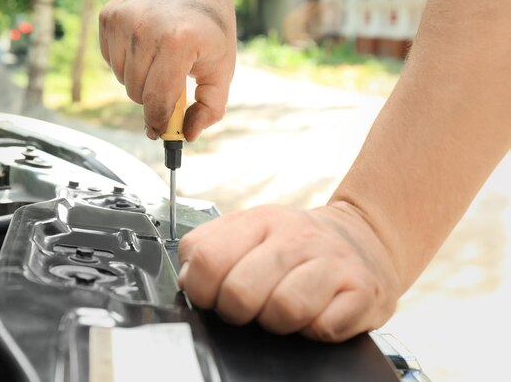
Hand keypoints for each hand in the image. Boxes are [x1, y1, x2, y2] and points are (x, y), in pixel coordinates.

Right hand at [98, 0, 236, 141]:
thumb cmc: (210, 21)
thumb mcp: (222, 66)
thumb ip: (211, 107)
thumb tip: (189, 135)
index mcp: (178, 41)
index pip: (158, 100)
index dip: (159, 123)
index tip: (160, 131)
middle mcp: (146, 28)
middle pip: (137, 94)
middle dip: (155, 97)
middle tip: (172, 82)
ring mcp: (123, 21)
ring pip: (123, 80)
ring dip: (141, 80)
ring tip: (161, 59)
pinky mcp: (108, 17)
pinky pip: (111, 62)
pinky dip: (127, 64)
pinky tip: (146, 46)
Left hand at [178, 202, 402, 341]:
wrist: (364, 238)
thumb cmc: (297, 244)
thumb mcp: (251, 232)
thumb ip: (211, 248)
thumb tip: (187, 279)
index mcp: (259, 221)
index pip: (206, 258)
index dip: (201, 290)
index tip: (213, 295)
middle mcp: (295, 236)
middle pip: (240, 292)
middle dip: (238, 312)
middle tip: (251, 308)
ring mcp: (332, 261)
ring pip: (284, 310)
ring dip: (278, 323)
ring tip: (284, 311)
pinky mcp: (363, 288)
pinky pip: (325, 327)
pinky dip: (315, 330)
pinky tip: (317, 314)